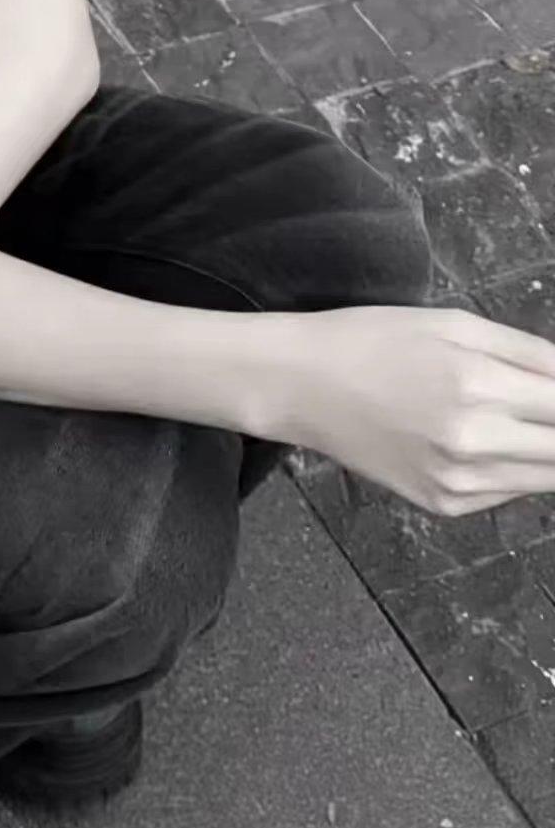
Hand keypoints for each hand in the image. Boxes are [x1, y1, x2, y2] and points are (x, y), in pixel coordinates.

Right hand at [267, 306, 554, 516]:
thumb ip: (531, 351)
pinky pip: (508, 492)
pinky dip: (511, 468)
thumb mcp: (453, 323)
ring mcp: (459, 481)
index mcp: (479, 384)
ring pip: (547, 478)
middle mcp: (475, 441)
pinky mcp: (443, 504)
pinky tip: (477, 439)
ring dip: (545, 450)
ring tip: (508, 419)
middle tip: (538, 409)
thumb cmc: (371, 340)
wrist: (297, 385)